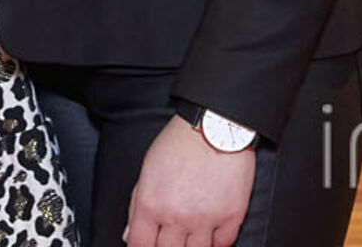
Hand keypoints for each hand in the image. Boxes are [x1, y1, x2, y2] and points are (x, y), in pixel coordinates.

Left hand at [125, 115, 255, 246]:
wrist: (215, 126)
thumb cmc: (181, 142)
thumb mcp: (147, 169)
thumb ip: (137, 204)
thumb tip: (131, 233)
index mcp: (151, 204)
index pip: (140, 245)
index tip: (146, 245)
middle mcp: (177, 216)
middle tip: (170, 238)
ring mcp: (205, 219)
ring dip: (191, 246)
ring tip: (189, 236)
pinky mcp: (231, 216)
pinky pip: (223, 244)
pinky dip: (216, 242)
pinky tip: (210, 233)